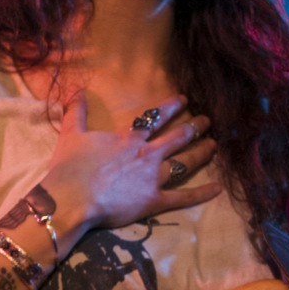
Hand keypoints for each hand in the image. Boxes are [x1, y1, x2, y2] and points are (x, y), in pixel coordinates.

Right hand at [42, 91, 220, 236]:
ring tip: (214, 146)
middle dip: (194, 127)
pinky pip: (183, 196)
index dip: (171, 107)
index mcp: (129, 138)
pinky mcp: (154, 200)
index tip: (185, 99)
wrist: (71, 199)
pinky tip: (218, 188)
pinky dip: (202, 193)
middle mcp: (147, 154)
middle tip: (208, 121)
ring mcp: (153, 177)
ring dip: (201, 152)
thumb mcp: (71, 134)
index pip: (155, 118)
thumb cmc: (70, 168)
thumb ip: (76, 111)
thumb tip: (74, 89)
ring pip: (185, 162)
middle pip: (177, 137)